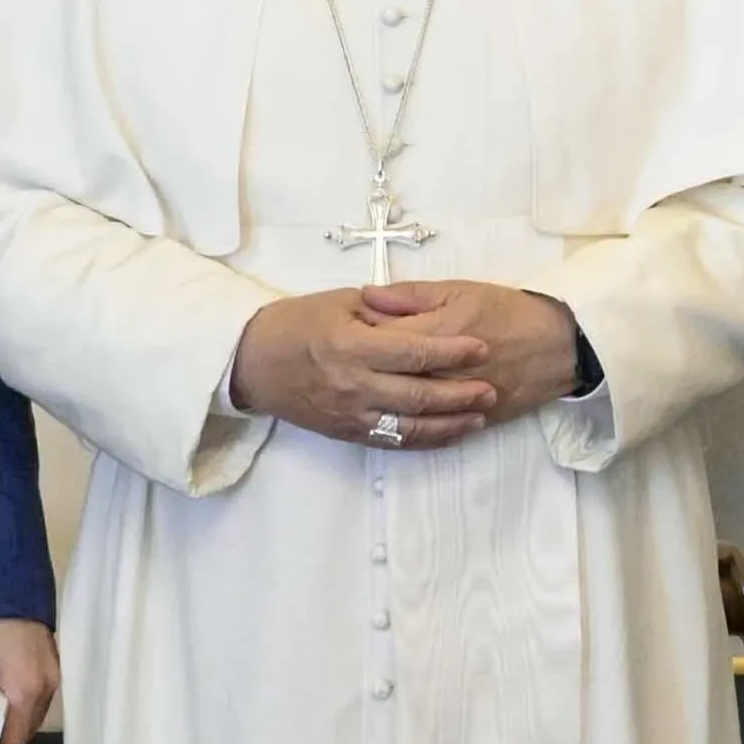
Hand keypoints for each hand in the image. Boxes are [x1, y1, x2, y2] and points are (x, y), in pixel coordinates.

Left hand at [0, 615, 61, 743]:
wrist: (10, 586)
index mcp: (25, 691)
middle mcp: (45, 690)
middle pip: (23, 735)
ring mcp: (53, 680)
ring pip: (30, 721)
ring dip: (11, 735)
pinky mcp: (52, 670)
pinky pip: (35, 705)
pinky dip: (19, 717)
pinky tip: (3, 718)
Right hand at [229, 282, 576, 450]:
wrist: (251, 363)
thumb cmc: (295, 323)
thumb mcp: (337, 302)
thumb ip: (383, 308)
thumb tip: (423, 313)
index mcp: (351, 345)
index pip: (413, 352)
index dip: (451, 352)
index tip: (480, 347)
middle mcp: (353, 384)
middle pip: (419, 394)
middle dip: (460, 393)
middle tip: (492, 388)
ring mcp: (350, 414)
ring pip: (410, 426)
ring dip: (449, 423)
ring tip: (478, 416)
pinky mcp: (346, 432)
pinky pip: (392, 441)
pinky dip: (424, 439)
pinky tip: (447, 433)